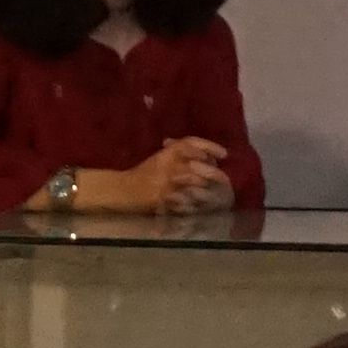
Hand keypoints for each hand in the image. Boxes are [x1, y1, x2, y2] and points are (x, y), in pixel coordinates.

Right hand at [68, 145, 229, 213]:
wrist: (123, 190)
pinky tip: (201, 205)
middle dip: (212, 172)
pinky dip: (194, 202)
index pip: (191, 143)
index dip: (210, 147)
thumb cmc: (145, 173)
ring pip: (193, 182)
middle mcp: (167, 163)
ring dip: (205, 188)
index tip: (225, 154)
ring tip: (214, 193)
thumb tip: (210, 155)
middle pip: (197, 163)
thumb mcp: (163, 157)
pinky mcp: (161, 197)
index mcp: (168, 152)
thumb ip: (182, 153)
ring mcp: (165, 181)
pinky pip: (183, 199)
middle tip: (223, 178)